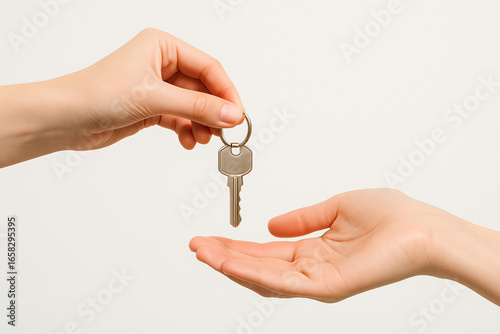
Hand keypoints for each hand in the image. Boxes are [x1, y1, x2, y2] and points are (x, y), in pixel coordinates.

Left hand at [0, 28, 243, 166]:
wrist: (64, 119)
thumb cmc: (97, 93)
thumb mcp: (154, 98)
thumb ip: (197, 107)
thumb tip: (232, 115)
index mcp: (163, 46)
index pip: (208, 67)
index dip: (226, 91)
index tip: (237, 115)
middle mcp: (161, 64)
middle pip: (203, 89)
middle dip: (213, 112)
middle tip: (224, 132)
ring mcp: (157, 88)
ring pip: (193, 106)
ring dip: (201, 124)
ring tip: (204, 139)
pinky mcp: (151, 108)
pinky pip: (180, 118)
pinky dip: (187, 130)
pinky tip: (188, 141)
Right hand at [190, 189, 499, 303]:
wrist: (421, 227)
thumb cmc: (389, 215)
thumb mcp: (335, 208)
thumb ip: (302, 219)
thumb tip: (272, 224)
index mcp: (313, 250)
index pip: (266, 252)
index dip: (236, 246)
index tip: (211, 238)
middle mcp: (311, 269)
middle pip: (259, 266)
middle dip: (225, 257)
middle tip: (195, 246)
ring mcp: (317, 281)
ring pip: (264, 277)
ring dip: (230, 265)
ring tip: (203, 252)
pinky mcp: (327, 286)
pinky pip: (283, 282)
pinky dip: (253, 273)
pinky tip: (229, 263)